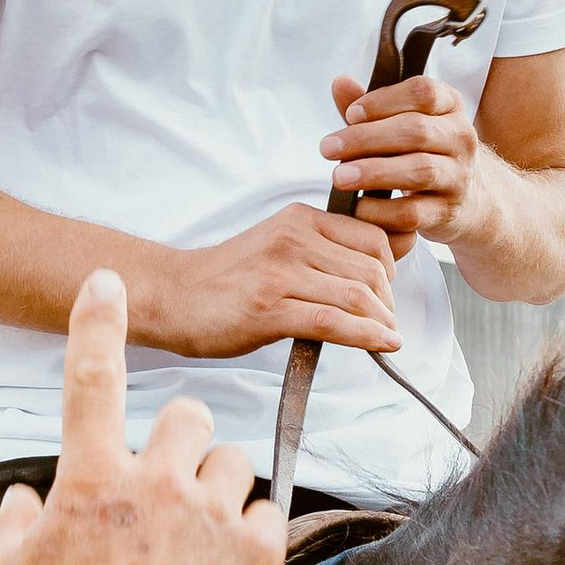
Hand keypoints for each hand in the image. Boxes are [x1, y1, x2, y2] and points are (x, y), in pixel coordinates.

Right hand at [0, 272, 284, 564]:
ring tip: (196, 534)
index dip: (98, 321)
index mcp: (91, 482)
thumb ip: (7, 530)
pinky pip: (266, 511)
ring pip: (231, 460)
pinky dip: (249, 531)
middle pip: (186, 414)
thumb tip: (23, 503)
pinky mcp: (258, 553)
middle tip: (168, 482)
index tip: (108, 279)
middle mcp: (156, 485)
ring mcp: (212, 517)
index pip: (91, 379)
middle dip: (180, 437)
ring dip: (216, 484)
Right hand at [146, 200, 400, 359]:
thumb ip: (318, 254)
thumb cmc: (225, 280)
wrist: (172, 296)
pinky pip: (333, 321)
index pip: (371, 238)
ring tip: (386, 338)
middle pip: (370, 270)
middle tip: (387, 323)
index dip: (392, 269)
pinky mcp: (269, 308)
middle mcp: (293, 239)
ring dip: (382, 322)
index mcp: (299, 220)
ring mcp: (280, 272)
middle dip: (388, 303)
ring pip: (357, 295)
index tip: (388, 293)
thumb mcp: (276, 248)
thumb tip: (372, 279)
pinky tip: (382, 345)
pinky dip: (367, 336)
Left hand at [321, 67, 480, 243]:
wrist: (468, 198)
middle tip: (328, 148)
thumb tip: (340, 83)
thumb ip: (370, 105)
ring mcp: (459, 176)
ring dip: (374, 173)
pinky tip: (357, 207)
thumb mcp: (403, 121)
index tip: (350, 114)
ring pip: (420, 170)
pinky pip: (414, 212)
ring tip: (339, 177)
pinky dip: (381, 211)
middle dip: (367, 139)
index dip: (383, 101)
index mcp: (450, 105)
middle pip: (416, 131)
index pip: (423, 93)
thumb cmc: (423, 151)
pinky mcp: (448, 212)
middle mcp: (461, 138)